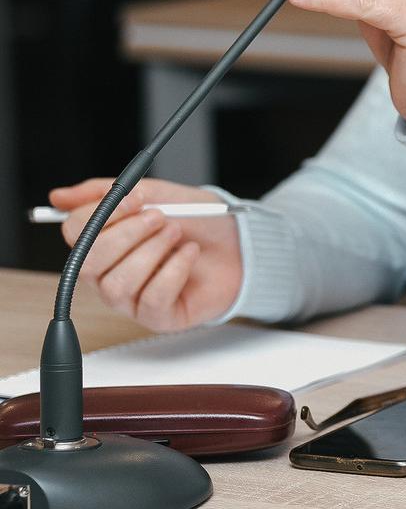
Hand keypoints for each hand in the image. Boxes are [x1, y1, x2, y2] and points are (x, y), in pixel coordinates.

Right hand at [48, 177, 242, 330]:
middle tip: (160, 217)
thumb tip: (60, 196)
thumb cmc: (198, 222)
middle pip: (89, 262)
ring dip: (152, 252)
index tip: (136, 198)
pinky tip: (189, 254)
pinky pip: (152, 299)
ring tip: (177, 235)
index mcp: (103, 243)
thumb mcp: (157, 193)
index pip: (75, 233)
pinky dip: (174, 270)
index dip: (103, 214)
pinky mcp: (158, 317)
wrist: (241, 242)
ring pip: (118, 283)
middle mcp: (110, 274)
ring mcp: (132, 299)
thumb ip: (107, 192)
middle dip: (128, 234)